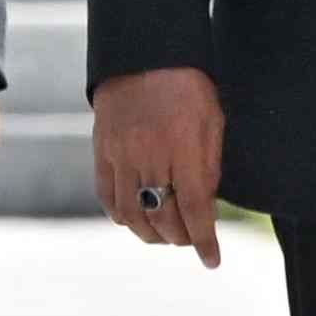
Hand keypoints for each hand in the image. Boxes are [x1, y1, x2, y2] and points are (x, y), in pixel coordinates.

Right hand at [91, 65, 225, 264]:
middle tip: (192, 240)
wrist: (143, 55)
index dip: (204, 240)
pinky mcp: (102, 152)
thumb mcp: (213, 124)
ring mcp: (121, 155)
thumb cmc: (188, 87)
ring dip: (150, 234)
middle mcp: (150, 155)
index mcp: (184, 148)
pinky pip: (108, 197)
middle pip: (163, 216)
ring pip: (132, 214)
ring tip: (164, 236)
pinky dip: (122, 216)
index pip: (194, 208)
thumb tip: (206, 208)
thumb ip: (209, 167)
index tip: (212, 260)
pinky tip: (135, 220)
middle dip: (181, 237)